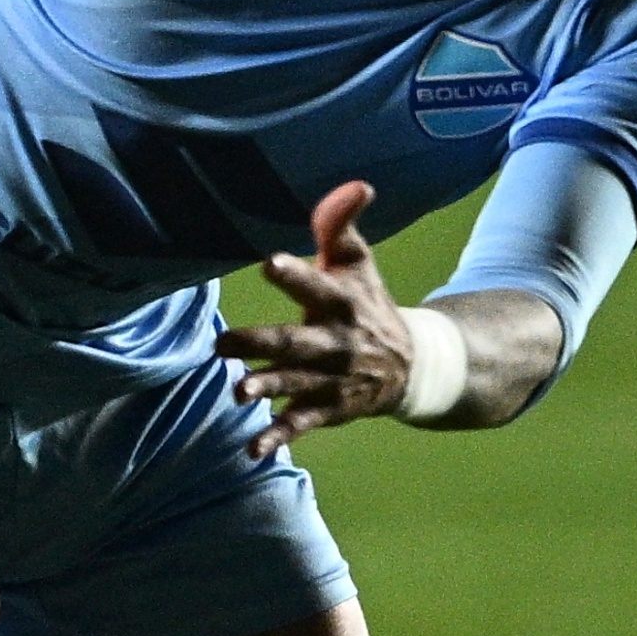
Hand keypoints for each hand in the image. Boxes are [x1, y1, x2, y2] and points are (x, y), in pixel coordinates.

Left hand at [215, 182, 413, 456]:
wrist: (412, 365)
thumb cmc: (367, 303)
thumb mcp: (358, 264)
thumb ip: (341, 226)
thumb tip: (359, 184)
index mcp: (342, 301)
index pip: (317, 285)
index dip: (295, 275)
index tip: (268, 264)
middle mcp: (337, 342)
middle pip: (295, 342)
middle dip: (261, 343)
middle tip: (224, 343)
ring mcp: (332, 379)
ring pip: (294, 384)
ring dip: (266, 387)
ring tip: (237, 392)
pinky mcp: (327, 408)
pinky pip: (300, 424)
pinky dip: (277, 438)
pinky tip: (252, 451)